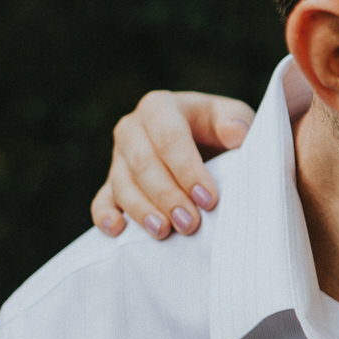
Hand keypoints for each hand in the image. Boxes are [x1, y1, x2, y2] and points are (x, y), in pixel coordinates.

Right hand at [91, 91, 254, 238]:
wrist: (207, 144)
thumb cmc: (221, 129)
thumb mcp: (234, 117)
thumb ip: (236, 121)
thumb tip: (235, 133)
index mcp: (160, 107)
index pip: (170, 138)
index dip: (188, 170)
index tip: (209, 199)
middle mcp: (132, 128)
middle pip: (143, 164)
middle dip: (167, 196)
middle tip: (190, 223)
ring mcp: (119, 157)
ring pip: (123, 184)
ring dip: (142, 210)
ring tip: (164, 231)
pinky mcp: (112, 184)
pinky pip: (102, 200)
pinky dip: (105, 215)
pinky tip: (117, 230)